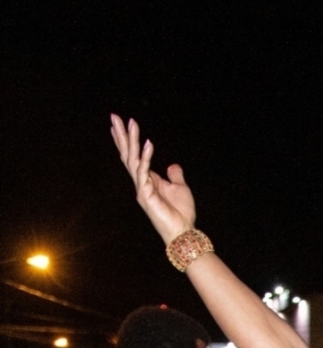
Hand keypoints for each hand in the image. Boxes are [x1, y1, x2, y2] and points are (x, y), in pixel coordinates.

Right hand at [110, 114, 196, 243]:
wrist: (182, 231)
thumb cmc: (180, 213)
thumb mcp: (180, 188)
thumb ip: (175, 176)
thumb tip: (172, 165)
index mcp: (147, 180)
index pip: (133, 156)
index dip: (127, 140)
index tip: (121, 124)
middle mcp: (140, 182)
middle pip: (127, 154)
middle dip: (121, 135)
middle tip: (114, 116)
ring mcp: (141, 188)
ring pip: (133, 160)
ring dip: (132, 141)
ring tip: (131, 123)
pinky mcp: (146, 194)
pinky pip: (144, 172)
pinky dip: (146, 157)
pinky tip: (147, 143)